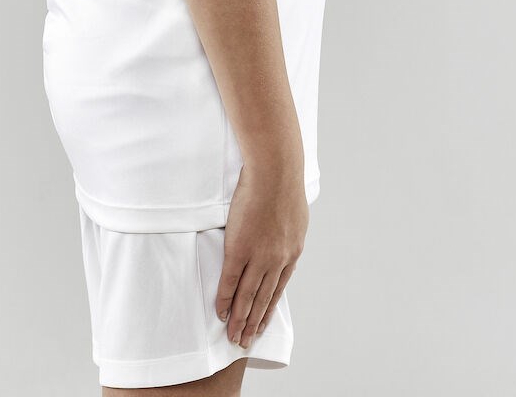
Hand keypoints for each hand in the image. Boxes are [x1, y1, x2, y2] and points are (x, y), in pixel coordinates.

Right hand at [215, 160, 308, 347]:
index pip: (278, 289)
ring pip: (248, 296)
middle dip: (253, 323)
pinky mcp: (239, 248)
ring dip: (240, 319)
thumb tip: (284, 237)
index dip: (268, 309)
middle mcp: (277, 260)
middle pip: (263, 299)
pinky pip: (231, 281)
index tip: (260, 324)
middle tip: (244, 342)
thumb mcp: (295, 215)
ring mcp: (258, 256)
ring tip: (233, 337)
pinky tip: (221, 312)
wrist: (274, 172)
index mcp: (292, 252)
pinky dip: (225, 299)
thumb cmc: (284, 184)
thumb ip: (287, 232)